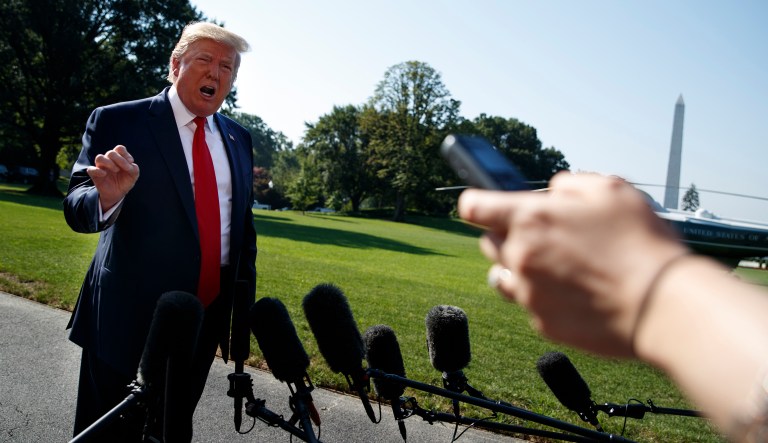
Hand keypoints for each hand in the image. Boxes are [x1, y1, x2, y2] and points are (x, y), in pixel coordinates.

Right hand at [87, 145, 139, 210]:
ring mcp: (101, 167)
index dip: (125, 154)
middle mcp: (109, 160)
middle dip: (119, 159)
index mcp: (118, 158)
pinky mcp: (94, 175)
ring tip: (116, 170)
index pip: (119, 149)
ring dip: (109, 163)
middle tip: (121, 169)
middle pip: (111, 153)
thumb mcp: (133, 176)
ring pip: (99, 157)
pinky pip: (91, 169)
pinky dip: (97, 171)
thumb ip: (135, 169)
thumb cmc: (125, 182)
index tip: (130, 162)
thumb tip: (131, 164)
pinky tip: (104, 174)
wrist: (118, 194)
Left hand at [458, 172, 686, 356]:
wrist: (662, 306)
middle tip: (542, 234)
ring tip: (555, 265)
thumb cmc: (640, 243)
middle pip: (487, 242)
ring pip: (502, 276)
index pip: (473, 207)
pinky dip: (544, 296)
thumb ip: (570, 184)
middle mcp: (520, 256)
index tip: (486, 204)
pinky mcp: (542, 322)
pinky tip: (576, 291)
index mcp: (530, 219)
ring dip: (517, 268)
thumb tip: (553, 191)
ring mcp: (528, 293)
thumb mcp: (610, 189)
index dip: (478, 202)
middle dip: (506, 234)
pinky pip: (529, 304)